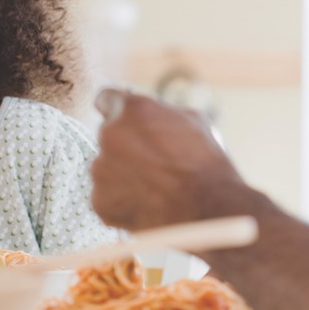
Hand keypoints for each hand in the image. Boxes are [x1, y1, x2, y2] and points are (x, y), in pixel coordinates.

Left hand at [91, 88, 244, 229]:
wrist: (208, 211)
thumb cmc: (206, 164)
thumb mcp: (193, 121)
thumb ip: (162, 113)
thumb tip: (152, 113)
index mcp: (130, 110)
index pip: (106, 98)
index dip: (117, 109)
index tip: (125, 120)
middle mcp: (108, 136)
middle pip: (108, 136)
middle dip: (125, 145)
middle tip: (153, 161)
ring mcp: (101, 171)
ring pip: (106, 168)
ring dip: (122, 174)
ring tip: (155, 187)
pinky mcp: (100, 202)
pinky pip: (106, 197)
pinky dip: (122, 201)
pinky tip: (148, 204)